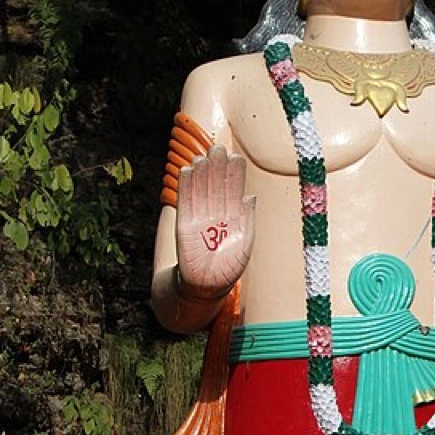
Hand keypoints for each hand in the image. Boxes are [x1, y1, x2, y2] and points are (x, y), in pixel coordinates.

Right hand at [176, 146, 254, 298]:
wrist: (208, 286)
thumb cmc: (230, 267)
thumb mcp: (245, 242)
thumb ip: (247, 219)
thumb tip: (250, 195)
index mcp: (234, 216)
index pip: (233, 190)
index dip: (234, 174)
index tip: (235, 157)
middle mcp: (217, 213)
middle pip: (216, 185)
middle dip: (217, 168)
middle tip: (218, 148)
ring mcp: (200, 217)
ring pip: (201, 190)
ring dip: (201, 173)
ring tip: (203, 156)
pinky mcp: (184, 224)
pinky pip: (185, 201)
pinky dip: (186, 186)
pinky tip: (187, 170)